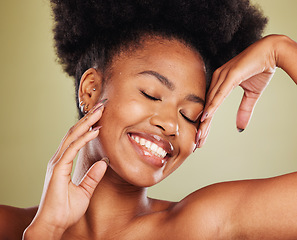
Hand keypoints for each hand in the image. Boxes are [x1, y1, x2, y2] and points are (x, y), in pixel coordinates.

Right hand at [23, 100, 107, 238]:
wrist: (53, 225)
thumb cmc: (66, 210)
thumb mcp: (85, 191)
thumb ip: (94, 176)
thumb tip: (104, 161)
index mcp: (63, 163)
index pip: (76, 139)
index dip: (88, 126)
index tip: (101, 116)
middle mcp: (59, 159)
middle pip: (74, 133)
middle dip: (88, 118)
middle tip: (102, 106)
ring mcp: (57, 163)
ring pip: (72, 136)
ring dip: (87, 123)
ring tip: (100, 111)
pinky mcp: (58, 169)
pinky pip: (72, 150)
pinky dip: (84, 139)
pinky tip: (95, 131)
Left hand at [198, 35, 279, 147]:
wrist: (272, 51)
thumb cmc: (260, 69)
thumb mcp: (252, 94)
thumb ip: (244, 110)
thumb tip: (239, 127)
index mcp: (220, 83)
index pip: (210, 107)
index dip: (205, 123)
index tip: (201, 137)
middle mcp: (217, 80)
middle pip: (207, 107)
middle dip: (202, 126)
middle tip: (197, 142)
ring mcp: (222, 76)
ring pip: (211, 103)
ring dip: (204, 120)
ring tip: (199, 135)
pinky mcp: (231, 74)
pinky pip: (220, 93)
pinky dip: (212, 105)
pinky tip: (205, 116)